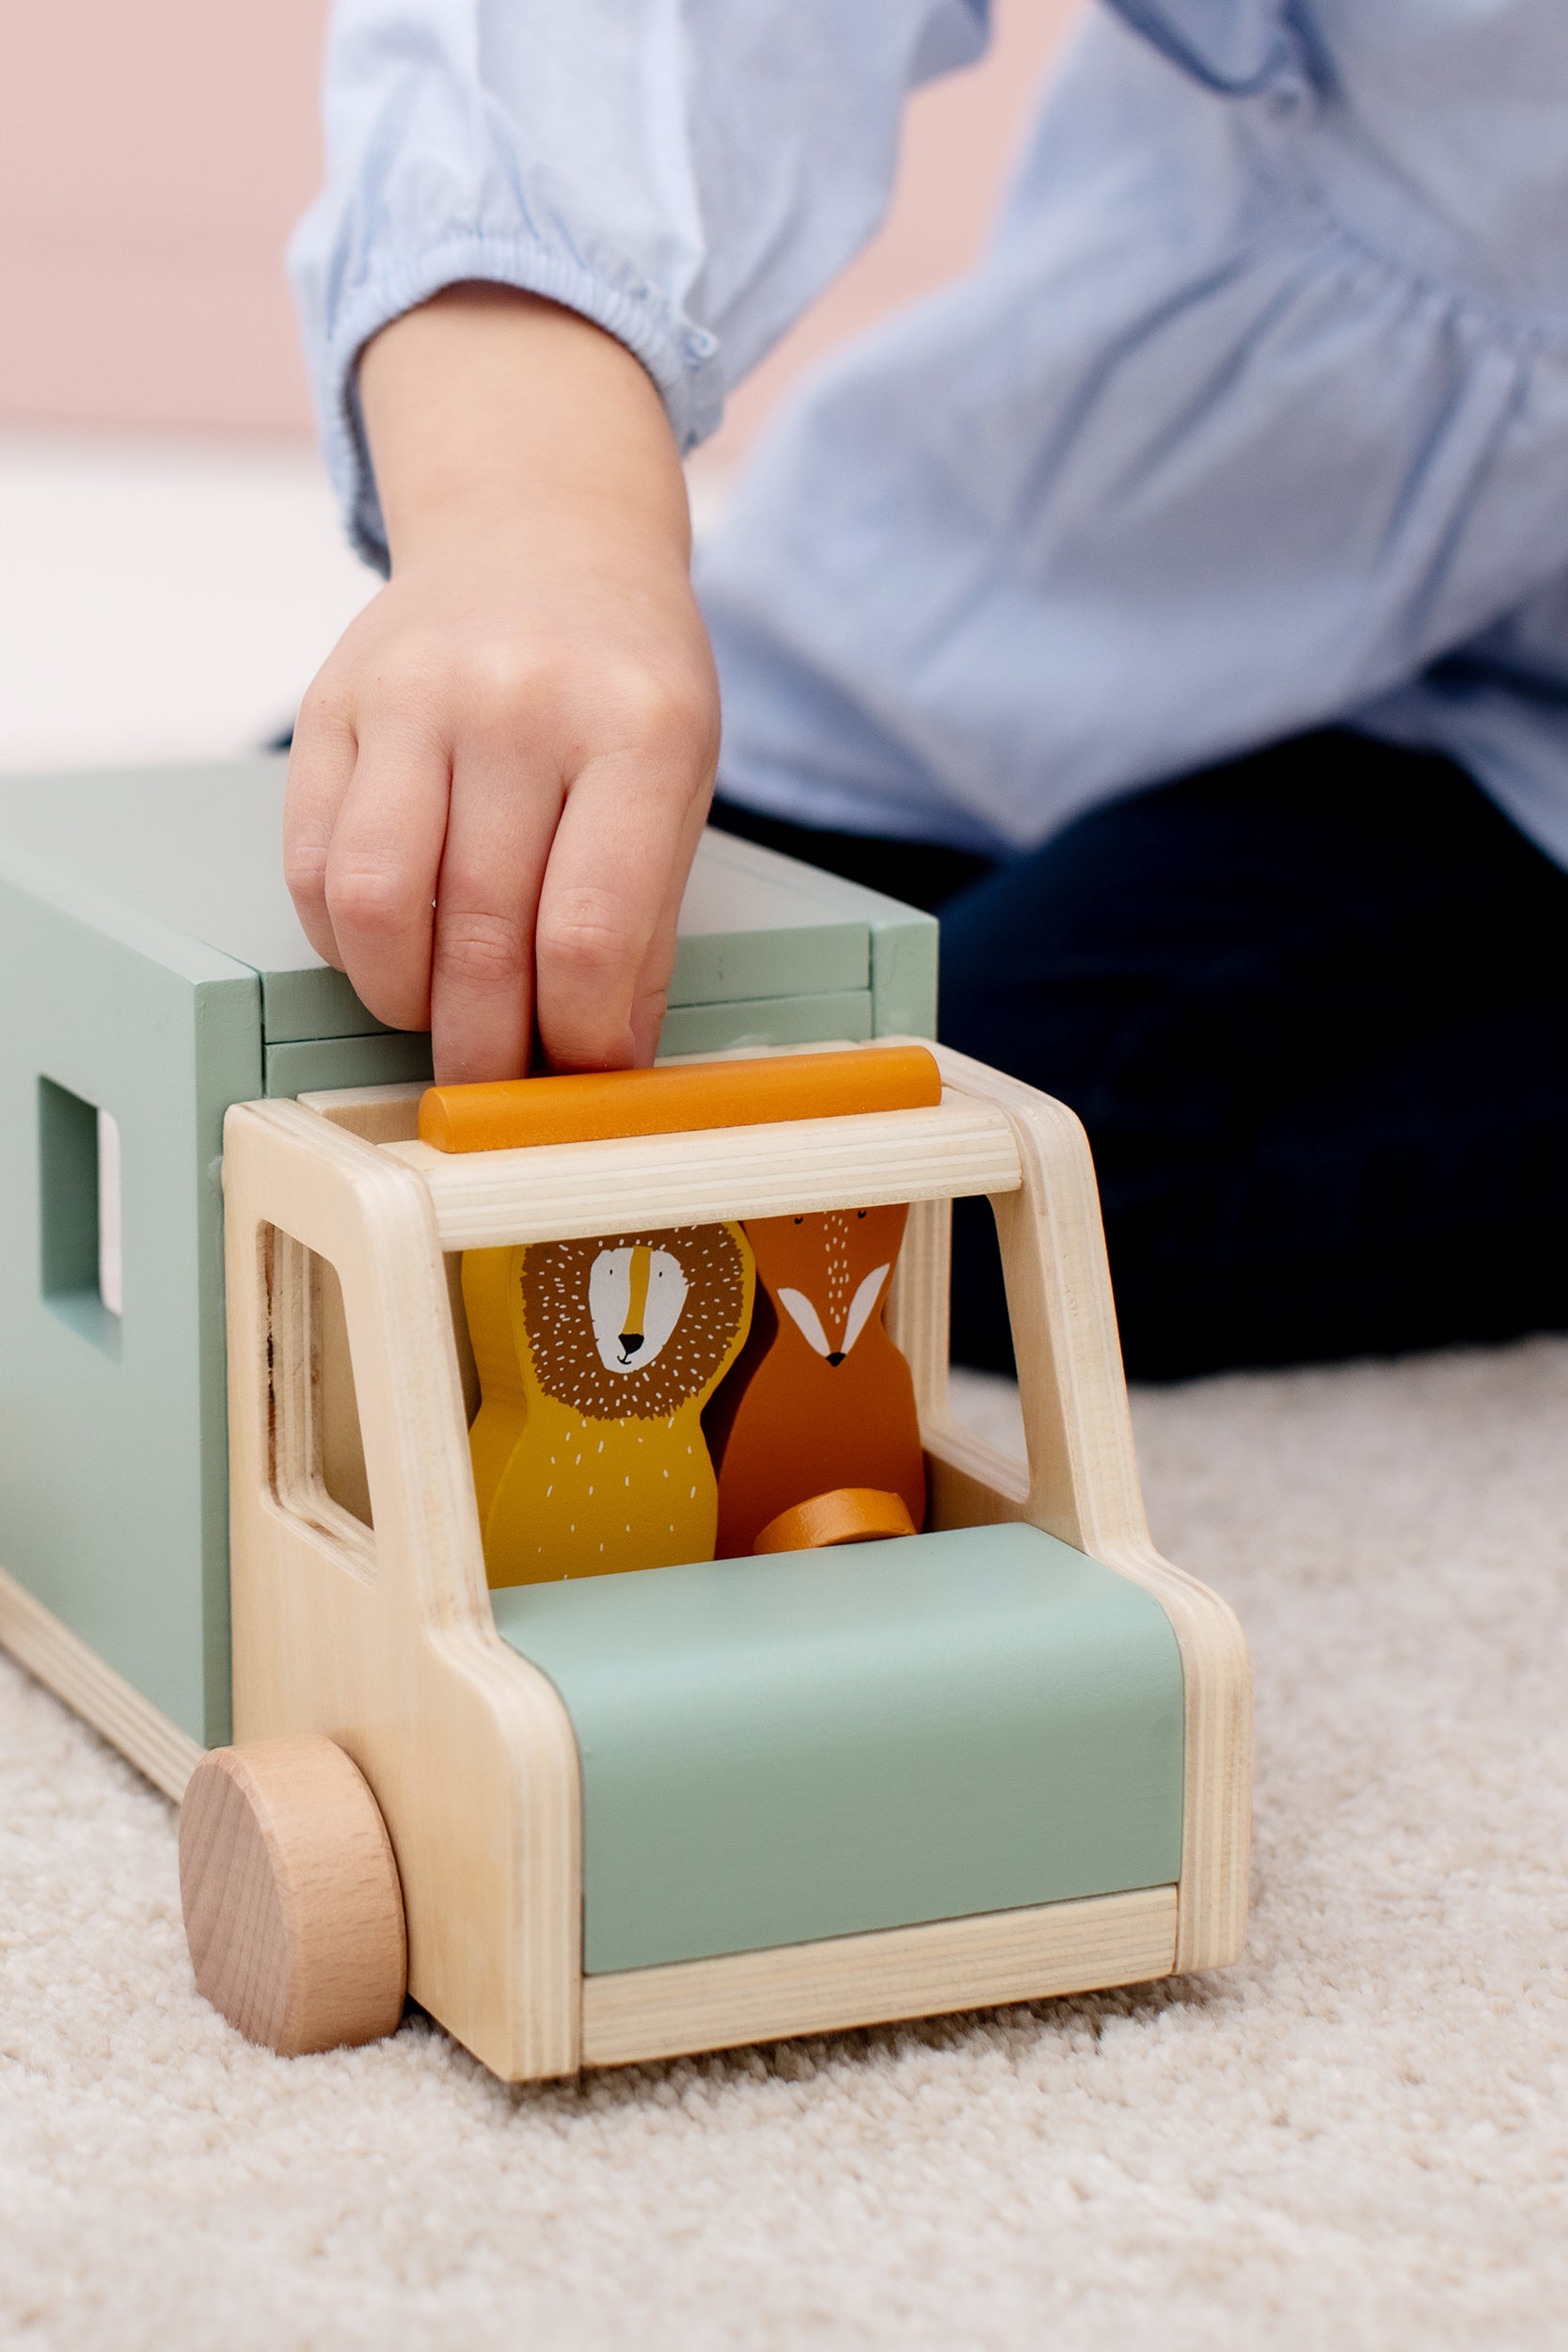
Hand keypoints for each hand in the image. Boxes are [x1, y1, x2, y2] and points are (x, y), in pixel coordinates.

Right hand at [284, 287, 719, 1082]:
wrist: (538, 534)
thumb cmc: (622, 679)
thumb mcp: (680, 777)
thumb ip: (643, 919)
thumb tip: (602, 1061)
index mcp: (635, 725)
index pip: (589, 930)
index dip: (579, 1035)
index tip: (580, 1076)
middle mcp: (518, 701)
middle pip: (479, 931)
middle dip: (487, 1043)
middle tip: (496, 1084)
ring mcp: (412, 694)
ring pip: (374, 904)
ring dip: (402, 999)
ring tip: (437, 1018)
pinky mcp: (332, 703)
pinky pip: (313, 863)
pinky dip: (344, 940)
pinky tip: (388, 951)